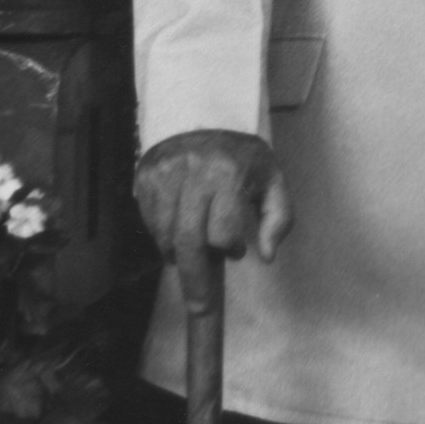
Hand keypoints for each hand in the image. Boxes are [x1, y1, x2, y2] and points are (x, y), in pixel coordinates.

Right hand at [134, 129, 291, 311]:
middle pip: (187, 240)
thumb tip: (268, 256)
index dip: (230, 248)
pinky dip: (161, 237)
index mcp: (229, 174)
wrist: (206, 116)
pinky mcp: (145, 177)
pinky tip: (176, 234)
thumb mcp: (273, 180)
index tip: (235, 252)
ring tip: (189, 257)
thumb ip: (279, 219)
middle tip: (199, 307)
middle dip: (194, 280)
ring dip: (176, 256)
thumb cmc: (244, 156)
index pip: (222, 230)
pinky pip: (149, 221)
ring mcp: (165, 175)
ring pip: (164, 234)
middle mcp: (193, 174)